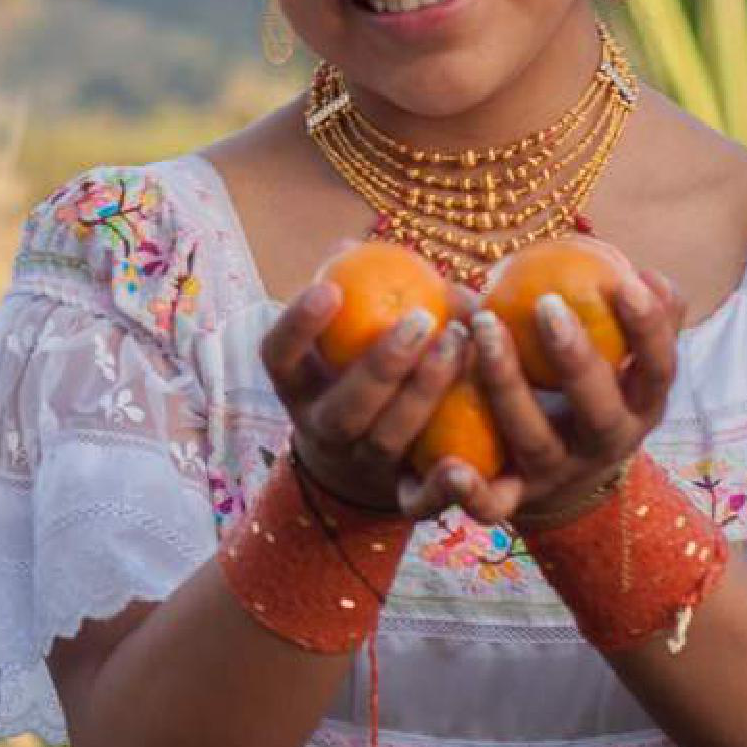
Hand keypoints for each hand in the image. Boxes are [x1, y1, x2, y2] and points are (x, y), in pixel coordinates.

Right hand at [255, 277, 476, 515]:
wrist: (359, 465)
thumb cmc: (356, 373)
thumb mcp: (341, 341)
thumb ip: (352, 297)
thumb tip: (352, 246)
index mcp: (299, 389)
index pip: (278, 357)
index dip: (297, 327)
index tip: (329, 287)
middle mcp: (323, 430)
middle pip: (345, 408)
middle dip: (381, 365)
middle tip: (422, 318)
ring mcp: (362, 468)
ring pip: (387, 441)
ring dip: (425, 395)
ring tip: (461, 344)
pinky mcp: (403, 501)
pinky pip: (421, 501)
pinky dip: (444, 487)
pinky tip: (467, 461)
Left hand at [424, 265, 688, 530]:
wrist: (564, 480)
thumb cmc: (592, 391)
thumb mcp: (625, 362)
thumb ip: (639, 319)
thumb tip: (644, 273)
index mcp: (639, 408)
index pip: (657, 369)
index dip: (649, 331)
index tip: (626, 282)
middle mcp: (604, 447)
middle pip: (598, 412)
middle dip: (577, 361)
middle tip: (547, 304)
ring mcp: (557, 476)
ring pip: (535, 441)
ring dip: (507, 386)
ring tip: (482, 326)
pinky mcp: (512, 502)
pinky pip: (490, 505)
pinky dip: (469, 492)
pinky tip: (448, 466)